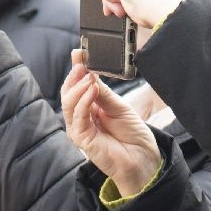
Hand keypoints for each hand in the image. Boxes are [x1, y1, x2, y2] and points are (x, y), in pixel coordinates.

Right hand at [62, 55, 161, 196]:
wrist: (142, 157)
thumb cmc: (132, 133)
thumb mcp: (118, 105)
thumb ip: (102, 91)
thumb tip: (89, 70)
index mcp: (89, 107)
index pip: (76, 85)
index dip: (77, 69)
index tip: (80, 53)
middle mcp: (81, 116)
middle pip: (67, 92)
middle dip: (74, 76)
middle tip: (82, 63)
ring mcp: (79, 127)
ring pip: (68, 102)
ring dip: (78, 87)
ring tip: (90, 77)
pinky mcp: (81, 138)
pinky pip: (77, 116)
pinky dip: (83, 101)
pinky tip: (92, 90)